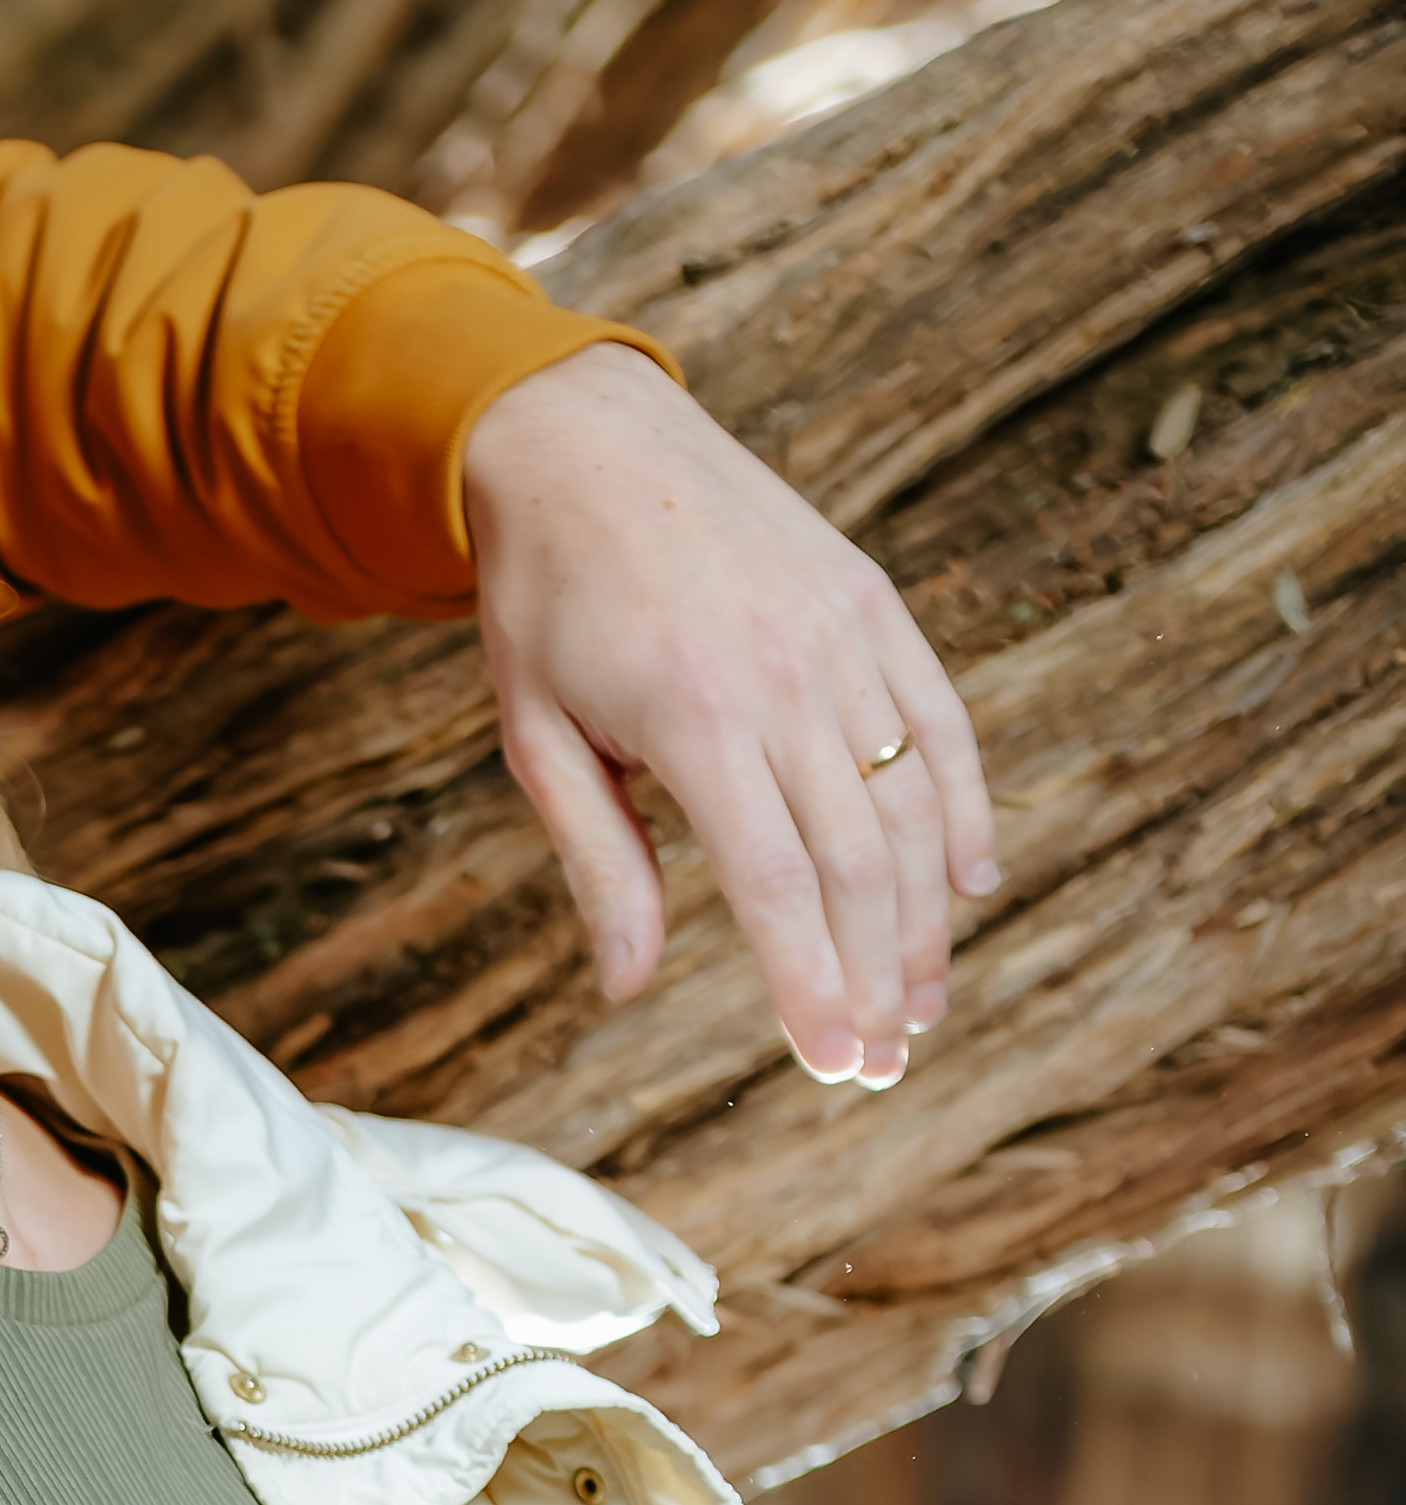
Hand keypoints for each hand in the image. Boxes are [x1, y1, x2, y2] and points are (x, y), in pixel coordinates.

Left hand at [464, 348, 997, 1088]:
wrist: (585, 441)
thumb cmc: (546, 604)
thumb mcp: (537, 738)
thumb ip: (599, 863)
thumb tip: (630, 988)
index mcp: (696, 720)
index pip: (780, 886)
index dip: (813, 983)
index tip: (833, 1062)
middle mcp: (787, 679)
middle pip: (859, 862)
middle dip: (877, 975)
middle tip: (880, 1062)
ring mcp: (843, 636)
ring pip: (912, 802)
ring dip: (923, 917)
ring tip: (918, 1005)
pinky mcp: (874, 605)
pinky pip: (943, 722)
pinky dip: (963, 809)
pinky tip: (967, 887)